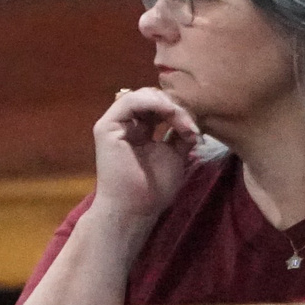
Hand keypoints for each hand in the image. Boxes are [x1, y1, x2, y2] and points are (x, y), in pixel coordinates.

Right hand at [89, 87, 200, 222]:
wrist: (137, 209)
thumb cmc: (154, 189)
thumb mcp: (175, 155)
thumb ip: (181, 135)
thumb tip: (196, 118)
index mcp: (141, 130)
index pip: (160, 107)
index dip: (180, 111)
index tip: (197, 129)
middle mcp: (127, 124)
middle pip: (153, 98)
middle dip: (177, 107)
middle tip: (193, 125)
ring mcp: (115, 124)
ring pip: (143, 96)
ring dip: (168, 105)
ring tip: (184, 122)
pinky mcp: (106, 127)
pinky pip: (129, 102)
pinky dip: (152, 103)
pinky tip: (169, 112)